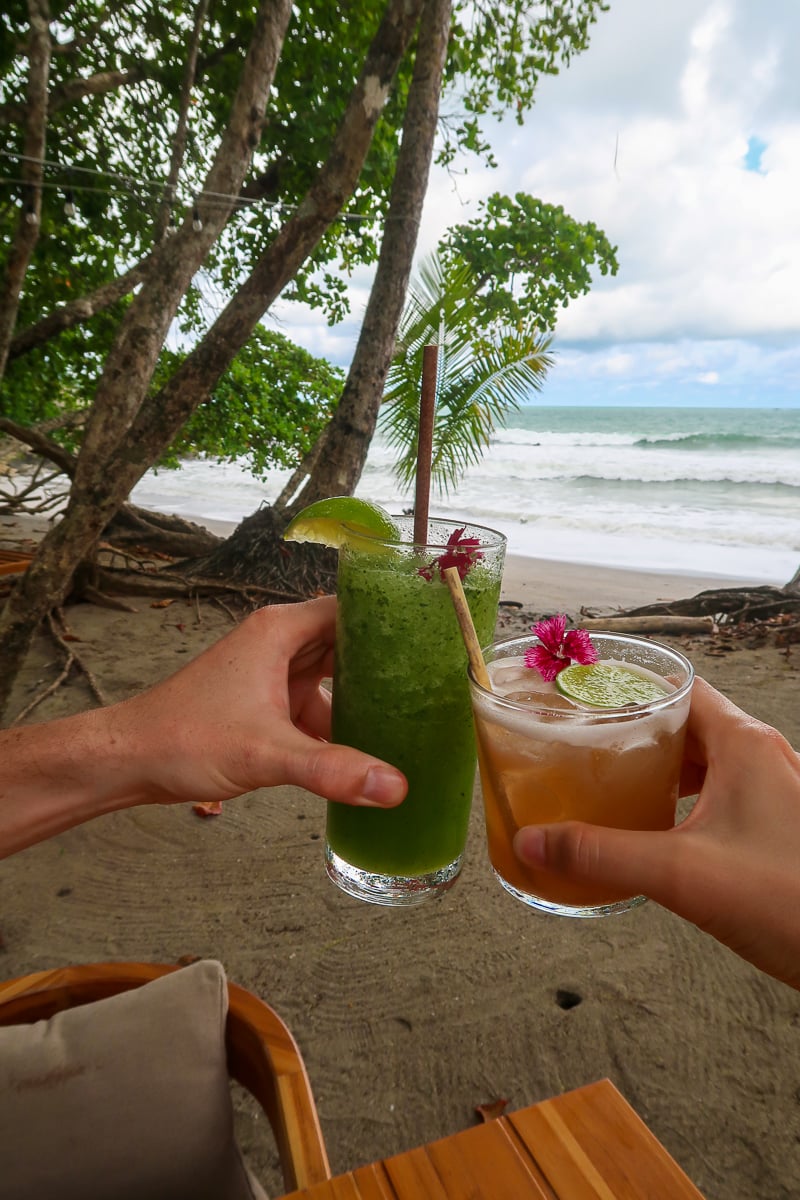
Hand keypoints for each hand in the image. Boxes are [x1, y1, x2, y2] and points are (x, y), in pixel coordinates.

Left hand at [116, 595, 407, 809]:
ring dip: (361, 699)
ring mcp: (270, 675)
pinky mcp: (264, 705)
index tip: (433, 635)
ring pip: (331, 678)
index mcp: (279, 631)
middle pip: (347, 643)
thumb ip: (332, 769)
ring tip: (411, 719)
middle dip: (386, 665)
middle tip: (436, 682)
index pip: (351, 607)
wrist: (128, 760)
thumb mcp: (267, 753)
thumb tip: (393, 786)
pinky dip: (336, 725)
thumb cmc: (182, 738)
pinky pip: (314, 706)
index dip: (392, 618)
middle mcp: (277, 644)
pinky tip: (363, 750)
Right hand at [513, 678, 799, 989]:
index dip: (634, 691)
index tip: (591, 705)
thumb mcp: (681, 875)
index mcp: (744, 745)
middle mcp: (765, 758)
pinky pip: (729, 796)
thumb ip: (602, 855)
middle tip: (592, 751)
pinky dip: (692, 803)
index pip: (682, 689)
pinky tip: (665, 834)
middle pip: (692, 725)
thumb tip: (534, 842)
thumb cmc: (790, 901)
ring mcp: (779, 793)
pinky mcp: (784, 827)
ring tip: (619, 789)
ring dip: (667, 772)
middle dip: (641, 737)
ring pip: (712, 763)